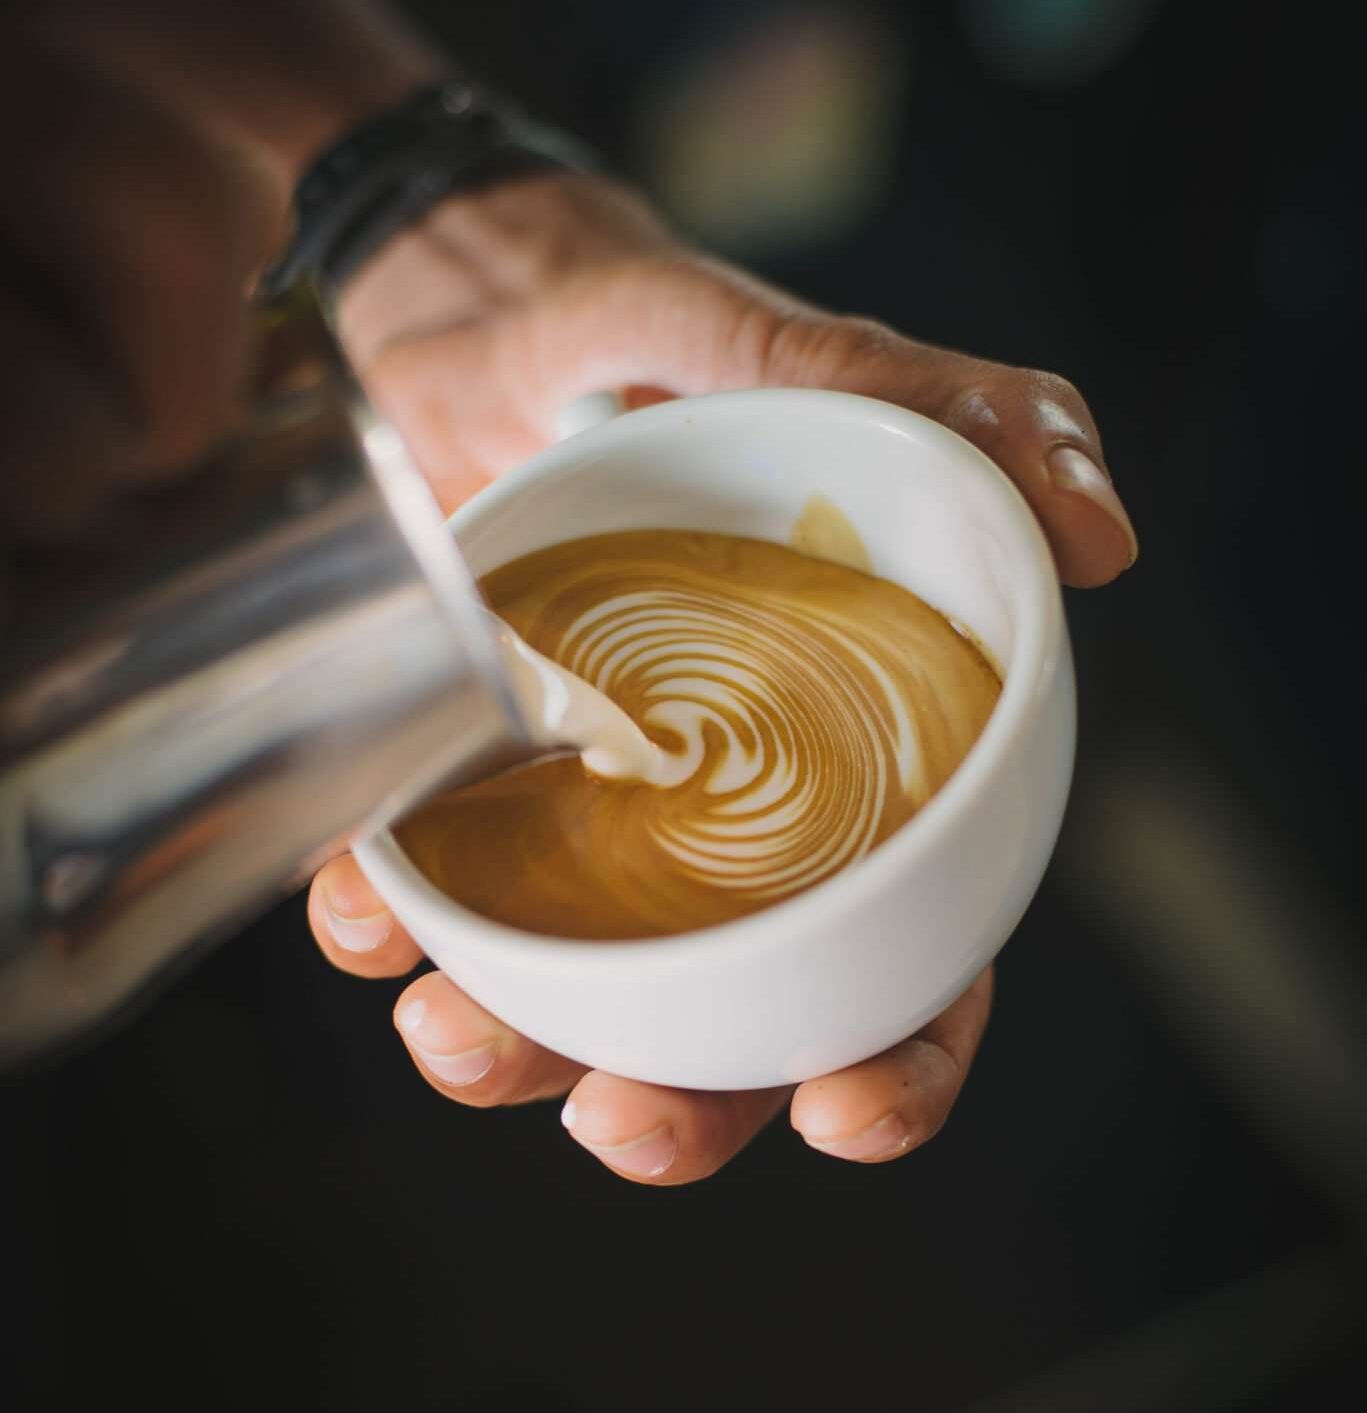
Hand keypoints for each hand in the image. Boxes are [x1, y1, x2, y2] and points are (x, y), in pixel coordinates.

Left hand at [308, 170, 1136, 1182]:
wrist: (489, 308)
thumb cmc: (667, 344)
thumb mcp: (812, 363)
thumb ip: (967, 420)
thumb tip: (1101, 533)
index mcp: (841, 758)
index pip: (910, 952)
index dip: (899, 1058)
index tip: (847, 1106)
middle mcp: (714, 813)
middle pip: (732, 1025)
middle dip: (687, 1110)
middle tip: (620, 1116)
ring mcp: (579, 809)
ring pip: (567, 997)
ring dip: (513, 1051)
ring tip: (457, 1034)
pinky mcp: (458, 780)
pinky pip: (424, 894)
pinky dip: (385, 926)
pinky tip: (364, 910)